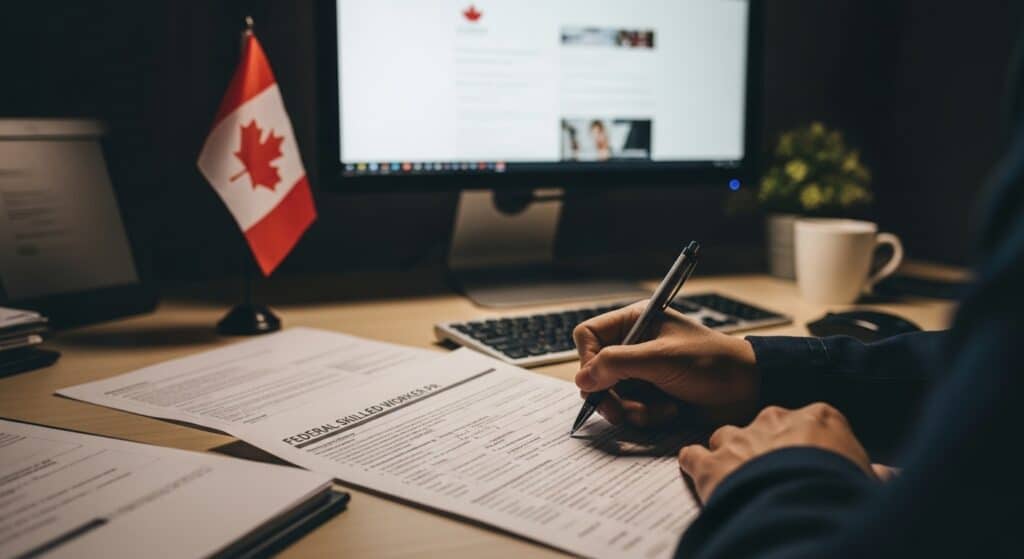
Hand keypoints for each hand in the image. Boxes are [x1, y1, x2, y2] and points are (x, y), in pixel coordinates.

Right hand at [573, 301, 759, 427]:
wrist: (748, 390)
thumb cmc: (711, 363)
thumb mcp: (661, 358)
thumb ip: (618, 364)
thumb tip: (581, 379)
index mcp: (635, 322)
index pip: (589, 336)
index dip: (587, 359)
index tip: (596, 381)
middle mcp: (634, 345)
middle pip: (596, 371)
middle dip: (609, 394)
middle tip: (619, 411)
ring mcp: (643, 372)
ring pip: (611, 395)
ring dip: (632, 408)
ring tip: (657, 410)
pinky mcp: (652, 395)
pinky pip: (631, 410)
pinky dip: (647, 416)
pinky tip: (669, 411)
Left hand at [678, 403, 874, 501]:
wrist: (801, 510)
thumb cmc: (839, 491)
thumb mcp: (868, 480)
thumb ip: (875, 472)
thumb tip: (890, 476)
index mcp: (819, 417)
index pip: (813, 421)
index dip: (810, 443)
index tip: (811, 459)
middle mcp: (775, 419)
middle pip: (766, 426)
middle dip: (767, 447)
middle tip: (775, 473)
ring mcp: (739, 438)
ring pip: (726, 436)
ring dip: (730, 455)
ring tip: (737, 478)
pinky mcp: (710, 463)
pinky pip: (693, 455)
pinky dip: (695, 466)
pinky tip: (700, 477)